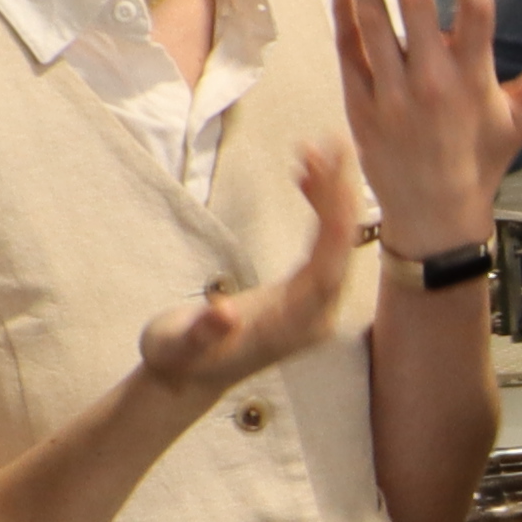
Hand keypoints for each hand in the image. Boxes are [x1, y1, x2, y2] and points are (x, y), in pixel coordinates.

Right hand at [132, 137, 371, 402]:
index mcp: (295, 322)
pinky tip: (305, 178)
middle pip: (343, 247)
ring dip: (330, 196)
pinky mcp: (306, 295)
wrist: (186, 380)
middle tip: (330, 141)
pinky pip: (324, 246)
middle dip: (339, 193)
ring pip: (337, 243)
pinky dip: (318, 210)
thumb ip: (202, 331)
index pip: (329, 261)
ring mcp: (315, 305)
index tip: (330, 168)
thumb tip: (223, 313)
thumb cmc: (179, 360)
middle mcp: (317, 314)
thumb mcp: (179, 346)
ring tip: (312, 150)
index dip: (334, 213)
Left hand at [334, 0, 521, 261]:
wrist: (434, 215)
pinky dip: (345, 14)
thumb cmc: (481, 163)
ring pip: (374, 20)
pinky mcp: (362, 103)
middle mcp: (431, 80)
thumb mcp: (521, 117)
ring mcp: (391, 92)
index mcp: (474, 78)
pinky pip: (349, 50)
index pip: (476, 5)